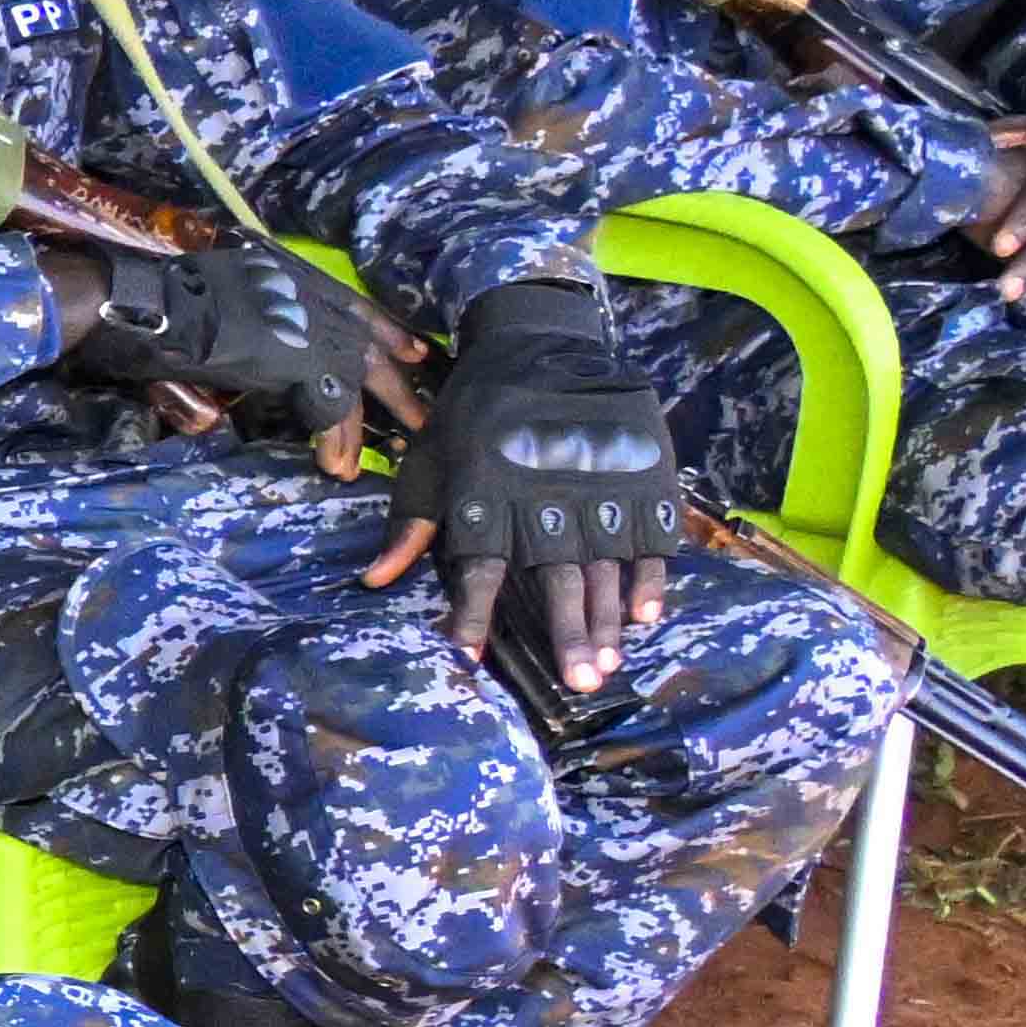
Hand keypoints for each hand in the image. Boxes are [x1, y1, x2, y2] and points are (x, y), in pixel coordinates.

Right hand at [52, 232, 383, 441]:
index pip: (355, 305)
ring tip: (396, 451)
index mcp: (292, 280)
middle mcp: (310, 300)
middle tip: (423, 416)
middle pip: (370, 345)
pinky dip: (338, 439)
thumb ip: (235, 346)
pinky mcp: (302, 363)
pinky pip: (334, 409)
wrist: (149, 304)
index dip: (386, 330)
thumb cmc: (160, 306)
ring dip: (377, 420)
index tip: (413, 350)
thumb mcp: (213, 312)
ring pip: (360, 380)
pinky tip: (337, 465)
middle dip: (399, 384)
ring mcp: (310, 329)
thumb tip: (214, 407)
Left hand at [365, 270, 688, 669]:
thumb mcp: (432, 459)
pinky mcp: (639, 472)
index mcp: (489, 496)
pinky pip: (650, 533)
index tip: (466, 656)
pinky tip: (647, 616)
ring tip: (608, 664)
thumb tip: (374, 579)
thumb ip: (412, 523)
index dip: (471, 613)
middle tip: (579, 684)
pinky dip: (651, 575)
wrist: (541, 342)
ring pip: (606, 565)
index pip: (479, 567)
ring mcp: (597, 484)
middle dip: (568, 634)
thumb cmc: (475, 412)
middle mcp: (545, 497)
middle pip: (557, 577)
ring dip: (609, 618)